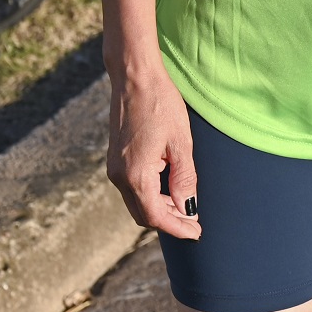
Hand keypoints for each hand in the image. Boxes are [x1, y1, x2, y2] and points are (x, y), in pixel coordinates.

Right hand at [106, 62, 200, 239]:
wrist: (134, 78)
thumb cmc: (161, 104)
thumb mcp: (181, 142)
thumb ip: (184, 178)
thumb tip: (188, 208)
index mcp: (135, 175)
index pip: (155, 216)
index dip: (177, 227)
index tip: (196, 233)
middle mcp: (119, 176)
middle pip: (144, 214)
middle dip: (169, 221)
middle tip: (194, 224)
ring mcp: (115, 168)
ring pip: (138, 202)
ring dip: (160, 209)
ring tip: (186, 207)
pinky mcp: (116, 159)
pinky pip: (133, 188)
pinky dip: (151, 195)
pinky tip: (170, 189)